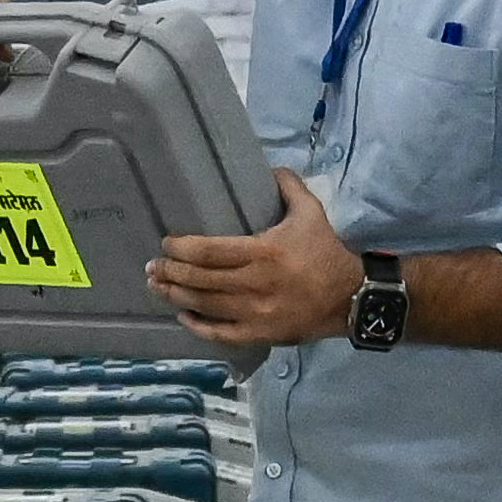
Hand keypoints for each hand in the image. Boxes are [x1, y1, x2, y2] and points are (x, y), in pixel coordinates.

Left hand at [149, 170, 366, 352]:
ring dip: (176, 297)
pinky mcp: (261, 334)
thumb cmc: (326, 252)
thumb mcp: (311, 212)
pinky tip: (184, 317)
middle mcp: (255, 285)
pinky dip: (199, 327)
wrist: (349, 296)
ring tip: (157, 287)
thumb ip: (288, 186)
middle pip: (201, 280)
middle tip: (152, 266)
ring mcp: (257, 313)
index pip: (210, 252)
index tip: (167, 243)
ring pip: (206, 306)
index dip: (182, 248)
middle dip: (171, 273)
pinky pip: (222, 334)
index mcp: (264, 253)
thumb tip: (270, 167)